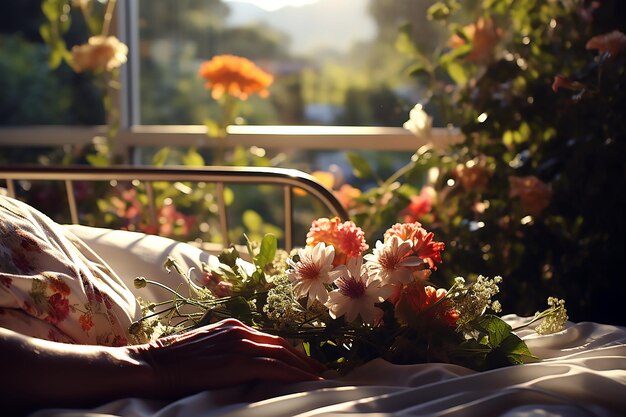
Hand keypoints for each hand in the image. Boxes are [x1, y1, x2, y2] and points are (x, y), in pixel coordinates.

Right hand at [133, 318, 324, 397]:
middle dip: (302, 358)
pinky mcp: (236, 360)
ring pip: (281, 354)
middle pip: (280, 344)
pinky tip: (306, 381)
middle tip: (320, 371)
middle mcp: (239, 330)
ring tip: (319, 378)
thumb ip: (225, 353)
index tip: (304, 363)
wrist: (150, 365)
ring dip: (304, 367)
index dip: (290, 352)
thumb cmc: (171, 363)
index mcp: (232, 326)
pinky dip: (294, 373)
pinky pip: (273, 366)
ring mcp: (238, 343)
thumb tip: (241, 366)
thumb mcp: (204, 352)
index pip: (269, 339)